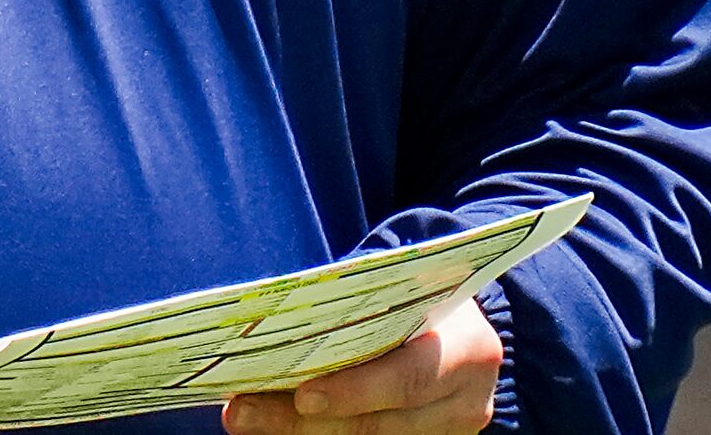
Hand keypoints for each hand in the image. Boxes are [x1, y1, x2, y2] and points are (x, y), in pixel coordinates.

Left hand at [224, 296, 500, 434]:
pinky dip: (318, 432)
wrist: (459, 325)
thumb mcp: (402, 290)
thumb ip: (357, 307)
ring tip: (246, 416)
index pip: (409, 378)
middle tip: (241, 411)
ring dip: (299, 431)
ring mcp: (451, 429)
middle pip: (378, 423)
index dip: (356, 391)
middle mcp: (467, 399)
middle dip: (302, 421)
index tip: (302, 396)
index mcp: (469, 348)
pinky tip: (275, 422)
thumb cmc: (416, 296)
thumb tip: (272, 318)